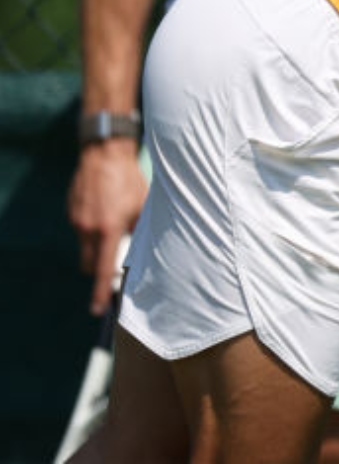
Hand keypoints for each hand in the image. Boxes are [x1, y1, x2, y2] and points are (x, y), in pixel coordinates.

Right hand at [68, 141, 147, 314]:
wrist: (105, 154)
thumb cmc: (130, 180)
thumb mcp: (143, 206)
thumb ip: (140, 231)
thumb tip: (141, 254)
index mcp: (109, 229)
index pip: (103, 269)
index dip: (101, 292)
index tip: (98, 310)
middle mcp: (88, 228)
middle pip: (89, 264)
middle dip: (98, 270)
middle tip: (112, 265)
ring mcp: (76, 220)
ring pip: (85, 246)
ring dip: (97, 246)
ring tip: (115, 224)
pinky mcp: (71, 211)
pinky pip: (81, 229)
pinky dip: (92, 228)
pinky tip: (106, 210)